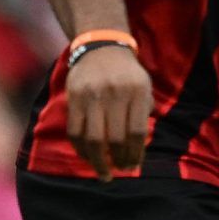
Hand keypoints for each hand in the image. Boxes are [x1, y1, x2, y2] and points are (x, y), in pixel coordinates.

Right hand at [66, 44, 151, 178]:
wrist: (101, 47)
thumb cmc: (127, 73)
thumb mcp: (144, 86)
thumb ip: (144, 113)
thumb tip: (138, 148)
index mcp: (136, 92)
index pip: (137, 132)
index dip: (135, 154)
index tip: (133, 166)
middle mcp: (115, 94)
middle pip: (115, 138)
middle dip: (118, 160)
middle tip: (120, 171)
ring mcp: (92, 96)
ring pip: (93, 139)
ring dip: (97, 161)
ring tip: (103, 173)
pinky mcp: (74, 98)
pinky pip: (75, 131)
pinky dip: (80, 149)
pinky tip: (87, 157)